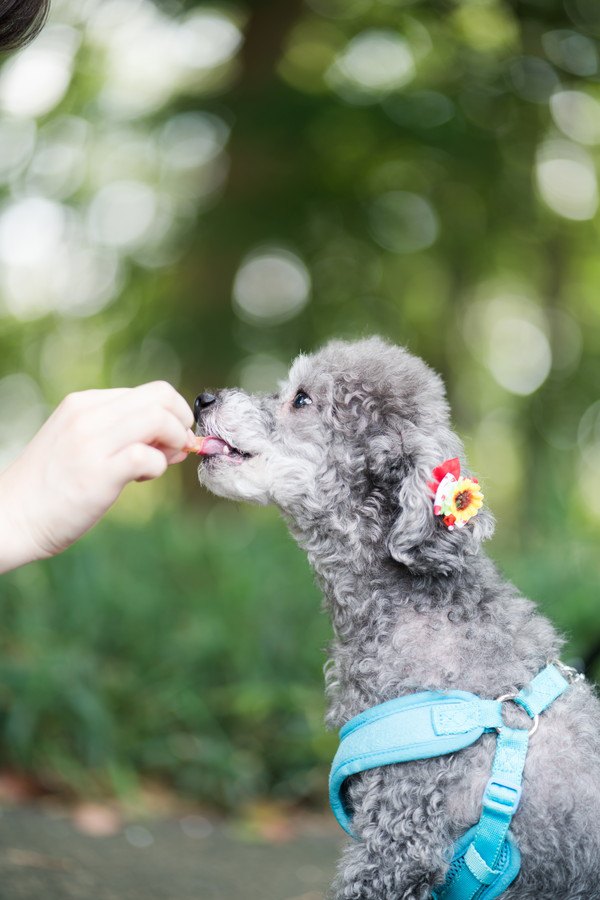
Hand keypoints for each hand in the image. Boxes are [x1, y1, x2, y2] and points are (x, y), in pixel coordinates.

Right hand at [0, 382, 194, 572]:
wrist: (10, 517)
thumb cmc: (51, 486)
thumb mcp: (81, 443)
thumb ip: (122, 434)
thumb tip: (176, 439)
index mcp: (85, 403)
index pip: (150, 391)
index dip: (172, 414)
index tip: (168, 441)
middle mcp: (88, 415)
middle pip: (161, 396)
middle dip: (181, 422)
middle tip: (175, 449)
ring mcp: (91, 442)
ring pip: (159, 419)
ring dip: (174, 442)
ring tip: (159, 464)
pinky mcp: (97, 473)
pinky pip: (147, 457)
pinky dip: (157, 468)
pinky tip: (141, 479)